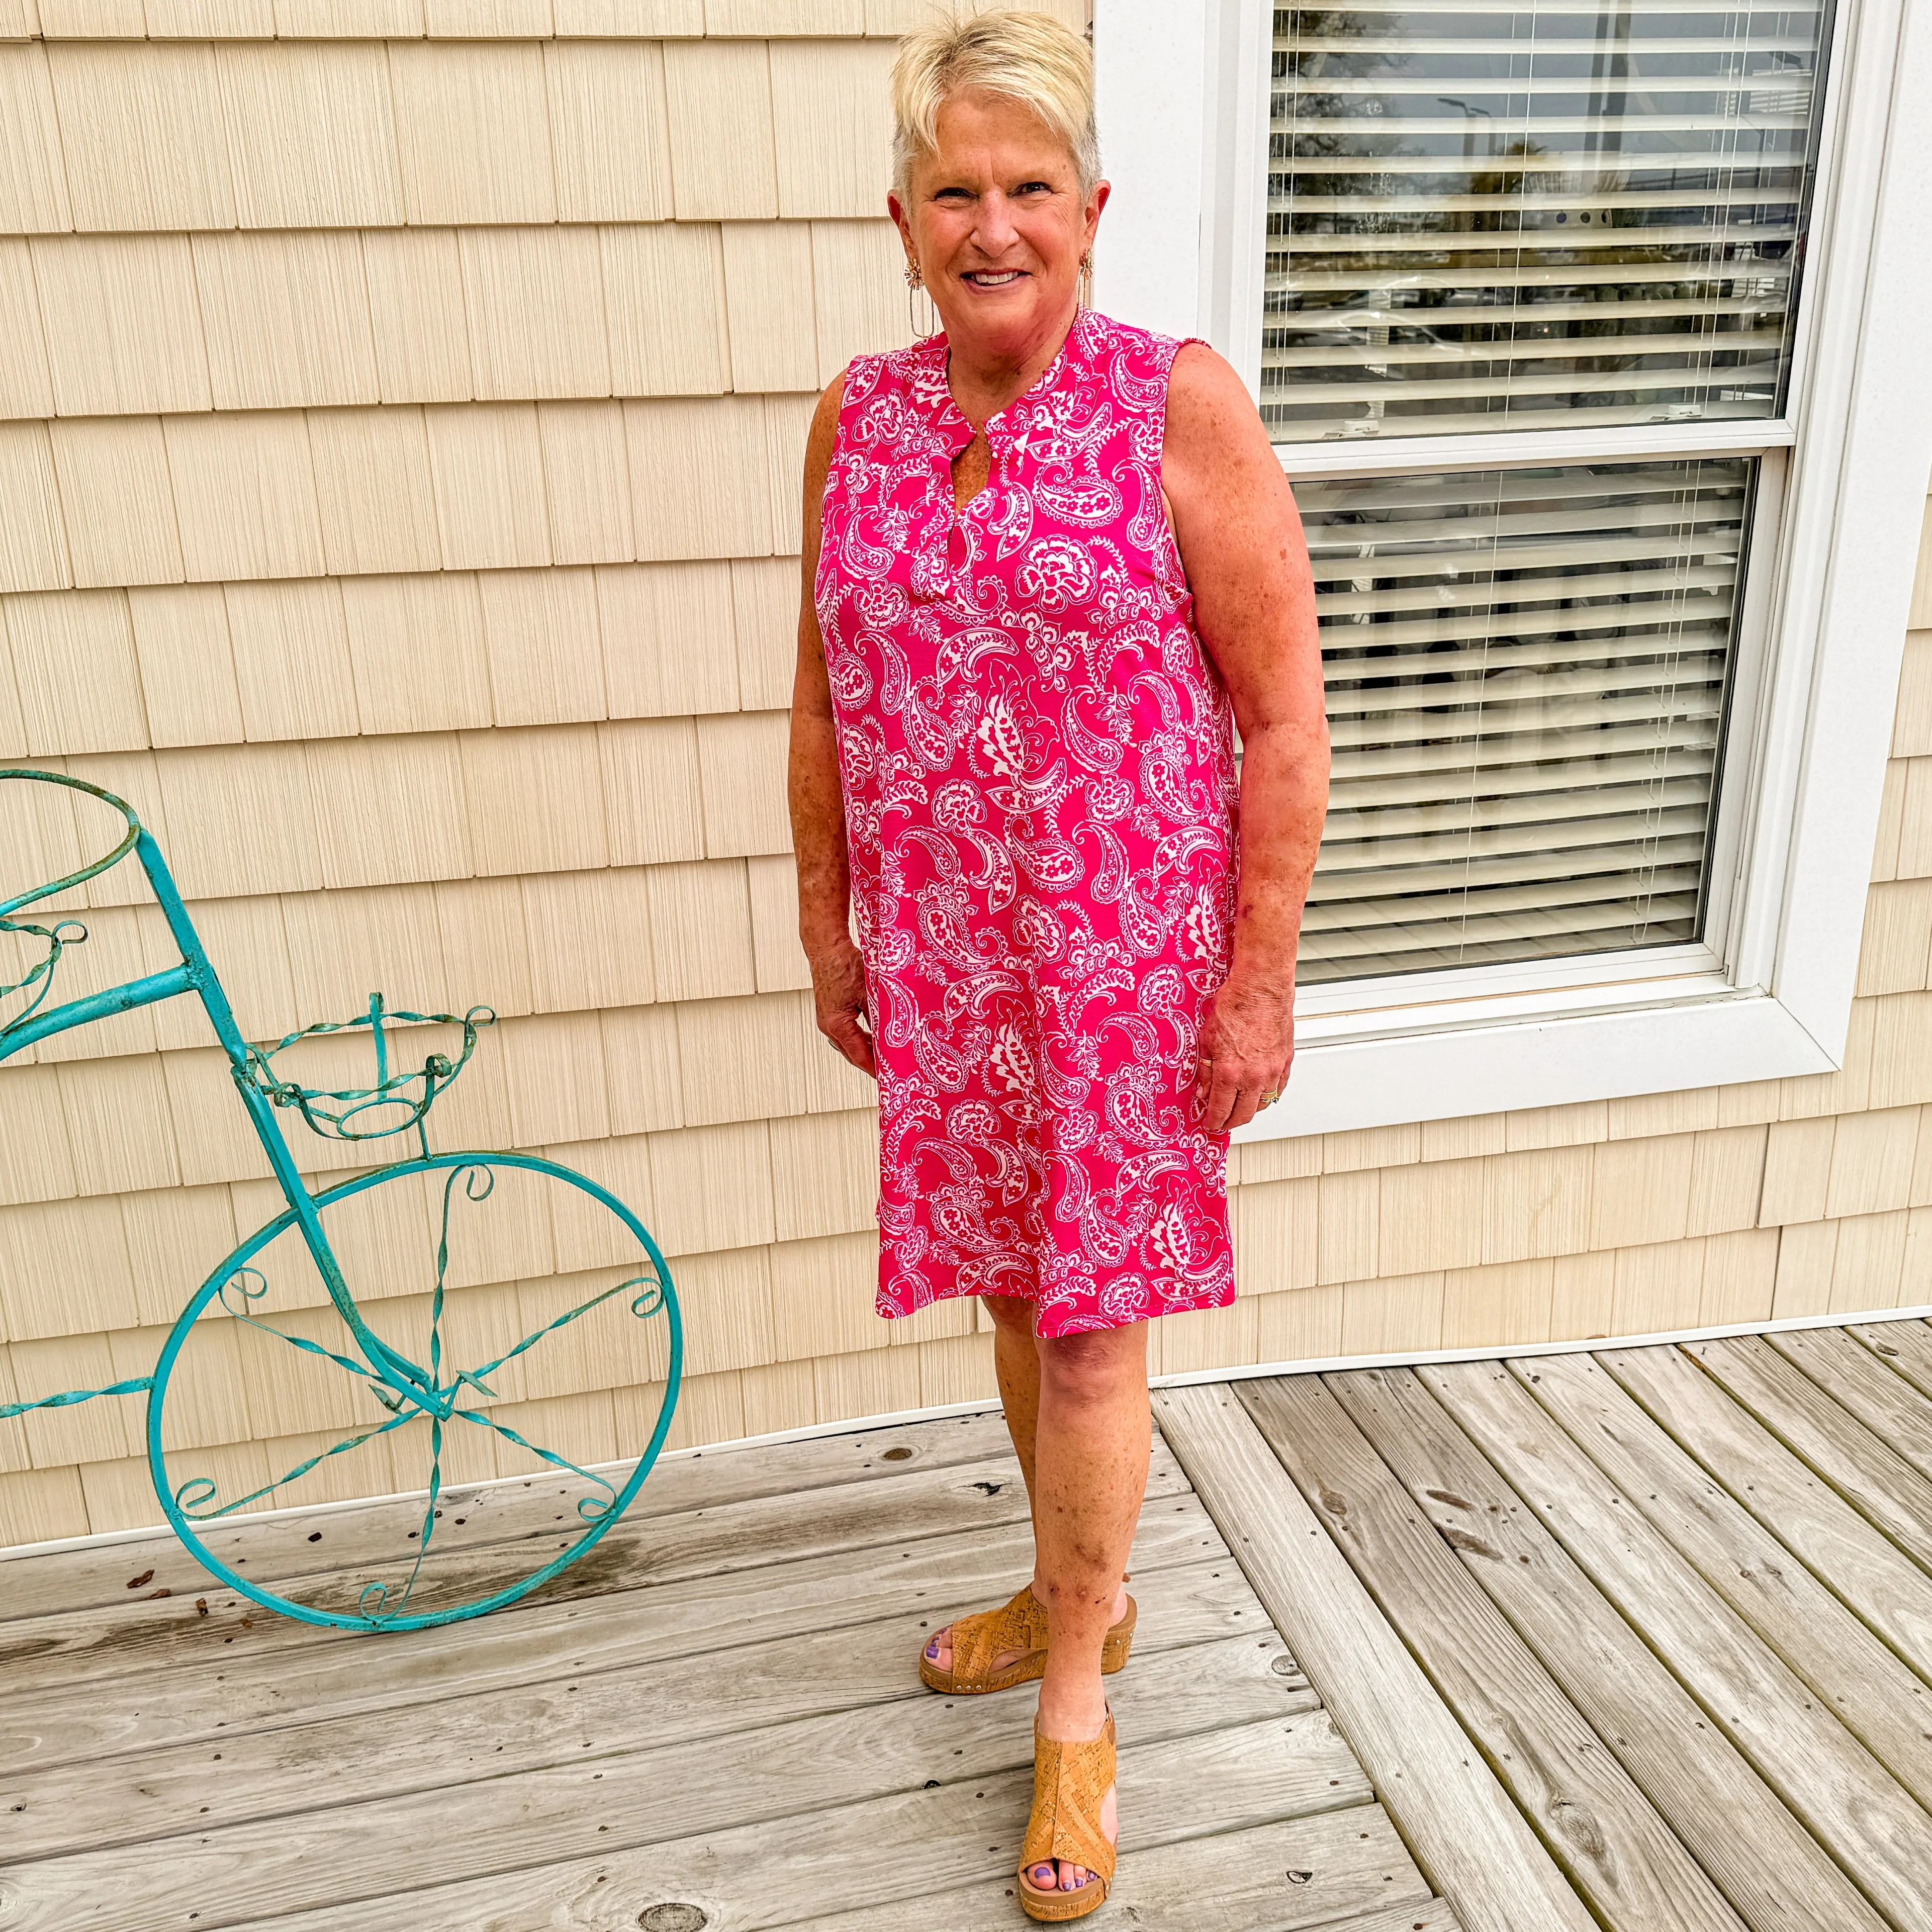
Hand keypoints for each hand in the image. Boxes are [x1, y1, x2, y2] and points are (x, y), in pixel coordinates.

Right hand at [809, 935, 876, 1078]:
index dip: (875, 1068)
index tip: (888, 1076)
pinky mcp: (830, 1013)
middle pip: (853, 1054)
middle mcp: (828, 1025)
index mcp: (836, 1023)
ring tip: (886, 1057)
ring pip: (849, 1045)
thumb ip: (880, 1014)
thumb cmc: (843, 964)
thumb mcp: (869, 991)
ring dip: (867, 1051)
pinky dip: (861, 1039)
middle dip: (871, 1063)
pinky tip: (874, 1037)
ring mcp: (828, 1020)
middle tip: (890, 1070)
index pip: (858, 1055)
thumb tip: (895, 1032)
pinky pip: (847, 1033)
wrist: (827, 949)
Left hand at [1191, 973, 1293, 1131]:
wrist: (1261, 988)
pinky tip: (1260, 1094)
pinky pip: (1279, 1089)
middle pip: (1244, 1114)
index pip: (1221, 1110)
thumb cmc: (1235, 1006)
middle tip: (1222, 1123)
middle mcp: (1254, 1077)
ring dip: (1250, 1110)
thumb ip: (1206, 1070)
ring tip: (1239, 1109)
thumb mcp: (1206, 1039)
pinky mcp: (1286, 1062)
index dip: (1214, 1122)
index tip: (1210, 1124)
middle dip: (1231, 1122)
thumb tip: (1205, 1090)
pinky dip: (1268, 1095)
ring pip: (1263, 1104)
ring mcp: (1273, 1071)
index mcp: (1230, 1073)